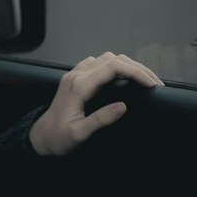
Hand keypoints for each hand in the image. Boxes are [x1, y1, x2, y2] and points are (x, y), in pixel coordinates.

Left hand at [28, 52, 164, 157]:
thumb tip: (122, 107)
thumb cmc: (58, 138)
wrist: (41, 137)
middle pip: (114, 59)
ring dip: (127, 65)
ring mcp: (75, 74)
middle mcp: (77, 75)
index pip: (114, 68)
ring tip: (144, 79)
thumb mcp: (79, 134)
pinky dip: (115, 66)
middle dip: (138, 68)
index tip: (152, 85)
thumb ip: (100, 120)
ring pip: (107, 58)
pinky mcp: (76, 78)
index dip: (137, 72)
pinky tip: (124, 77)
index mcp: (79, 86)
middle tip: (155, 83)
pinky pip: (98, 63)